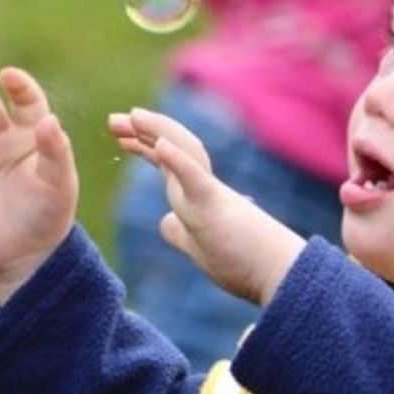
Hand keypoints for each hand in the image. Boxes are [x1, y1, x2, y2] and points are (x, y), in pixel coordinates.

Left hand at [108, 108, 304, 305]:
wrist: (281, 277)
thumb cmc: (245, 264)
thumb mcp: (200, 248)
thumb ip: (182, 232)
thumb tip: (166, 223)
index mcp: (200, 198)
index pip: (168, 164)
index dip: (145, 146)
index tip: (122, 135)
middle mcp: (205, 189)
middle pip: (172, 150)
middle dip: (142, 131)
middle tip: (113, 119)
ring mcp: (211, 196)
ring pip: (185, 152)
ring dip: (158, 132)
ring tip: (133, 116)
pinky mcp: (216, 209)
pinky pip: (195, 180)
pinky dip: (177, 160)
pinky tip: (159, 145)